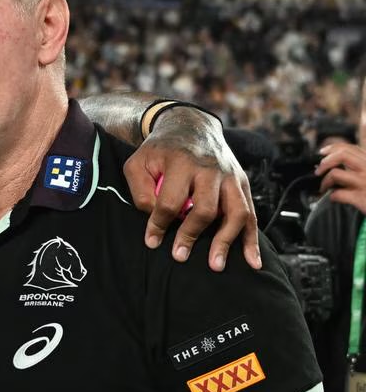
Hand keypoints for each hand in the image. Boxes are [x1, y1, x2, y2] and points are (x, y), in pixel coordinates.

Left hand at [124, 108, 259, 271]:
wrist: (190, 126)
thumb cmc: (160, 150)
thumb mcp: (138, 163)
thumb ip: (140, 191)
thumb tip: (153, 217)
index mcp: (181, 163)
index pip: (170, 201)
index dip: (158, 224)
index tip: (152, 241)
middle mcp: (210, 169)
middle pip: (205, 208)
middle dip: (191, 235)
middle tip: (179, 256)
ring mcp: (230, 176)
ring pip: (235, 212)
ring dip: (226, 241)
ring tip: (215, 265)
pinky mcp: (242, 182)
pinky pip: (251, 214)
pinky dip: (252, 239)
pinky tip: (252, 261)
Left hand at [316, 143, 365, 213]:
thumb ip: (360, 165)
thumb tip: (337, 159)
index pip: (350, 148)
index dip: (332, 148)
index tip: (322, 152)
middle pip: (342, 155)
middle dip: (325, 162)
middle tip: (319, 171)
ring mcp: (365, 183)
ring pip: (336, 173)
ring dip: (325, 181)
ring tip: (324, 187)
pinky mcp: (361, 198)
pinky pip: (338, 194)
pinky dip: (332, 196)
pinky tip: (335, 198)